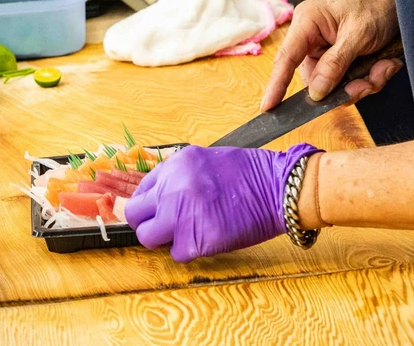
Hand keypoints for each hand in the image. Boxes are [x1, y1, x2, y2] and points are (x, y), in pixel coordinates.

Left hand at [125, 144, 322, 262]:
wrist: (278, 187)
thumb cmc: (249, 174)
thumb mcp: (204, 161)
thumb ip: (179, 177)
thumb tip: (160, 196)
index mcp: (174, 166)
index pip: (140, 192)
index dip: (149, 204)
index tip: (158, 211)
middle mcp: (171, 189)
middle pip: (135, 216)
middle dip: (148, 223)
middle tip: (164, 227)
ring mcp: (181, 215)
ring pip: (149, 238)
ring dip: (164, 239)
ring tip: (187, 234)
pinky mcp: (195, 240)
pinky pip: (177, 253)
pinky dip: (189, 251)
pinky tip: (207, 238)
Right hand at [262, 0, 401, 111]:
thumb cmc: (375, 5)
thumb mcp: (358, 34)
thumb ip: (335, 64)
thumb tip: (316, 91)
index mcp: (307, 23)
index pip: (286, 58)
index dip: (276, 85)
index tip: (268, 107)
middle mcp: (312, 39)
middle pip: (316, 79)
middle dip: (344, 86)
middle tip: (367, 85)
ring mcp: (327, 51)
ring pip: (335, 85)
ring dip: (363, 82)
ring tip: (384, 67)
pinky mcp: (341, 60)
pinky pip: (349, 82)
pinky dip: (371, 78)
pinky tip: (386, 64)